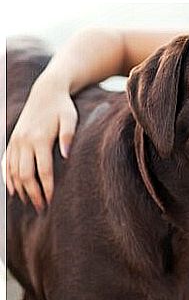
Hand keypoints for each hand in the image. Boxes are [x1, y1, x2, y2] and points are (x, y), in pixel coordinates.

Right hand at [3, 75, 77, 211]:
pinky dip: (7, 178)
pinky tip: (13, 190)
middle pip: (26, 174)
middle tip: (42, 207)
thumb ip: (69, 136)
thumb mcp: (70, 119)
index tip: (52, 200)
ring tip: (30, 203)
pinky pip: (5, 163)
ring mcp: (16, 141)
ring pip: (13, 171)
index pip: (43, 170)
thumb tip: (66, 155)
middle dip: (33, 193)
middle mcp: (24, 141)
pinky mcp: (12, 140)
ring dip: (20, 188)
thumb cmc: (62, 107)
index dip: (47, 187)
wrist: (46, 91)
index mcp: (40, 139)